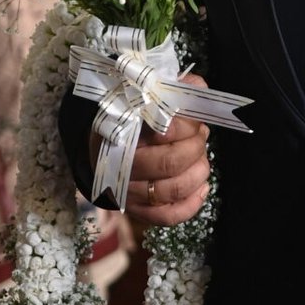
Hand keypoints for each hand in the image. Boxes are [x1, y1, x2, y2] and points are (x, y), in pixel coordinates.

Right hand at [92, 70, 211, 226]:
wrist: (101, 144)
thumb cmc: (132, 117)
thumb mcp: (149, 96)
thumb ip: (175, 89)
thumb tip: (198, 88)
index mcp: (122, 131)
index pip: (162, 131)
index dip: (187, 126)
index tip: (193, 120)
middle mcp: (121, 165)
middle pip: (170, 164)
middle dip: (195, 148)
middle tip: (199, 136)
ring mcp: (128, 191)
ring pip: (173, 190)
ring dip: (198, 172)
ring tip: (200, 157)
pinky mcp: (138, 209)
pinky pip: (167, 216)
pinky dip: (191, 204)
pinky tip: (202, 187)